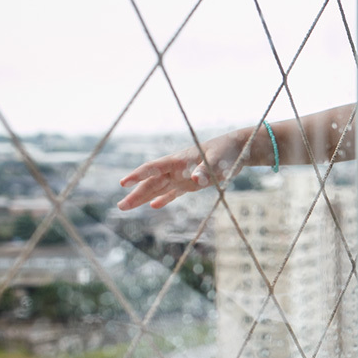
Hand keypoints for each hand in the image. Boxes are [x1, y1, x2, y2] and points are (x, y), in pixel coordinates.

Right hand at [117, 130, 248, 209]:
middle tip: (120, 206)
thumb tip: (195, 180)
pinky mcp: (190, 183)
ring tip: (126, 207)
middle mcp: (176, 168)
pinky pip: (173, 192)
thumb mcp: (218, 160)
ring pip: (158, 188)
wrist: (237, 149)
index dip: (137, 175)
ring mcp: (181, 176)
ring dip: (143, 197)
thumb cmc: (226, 152)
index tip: (123, 183)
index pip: (153, 168)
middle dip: (135, 194)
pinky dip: (164, 199)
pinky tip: (153, 206)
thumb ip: (206, 170)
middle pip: (151, 182)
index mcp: (178, 160)